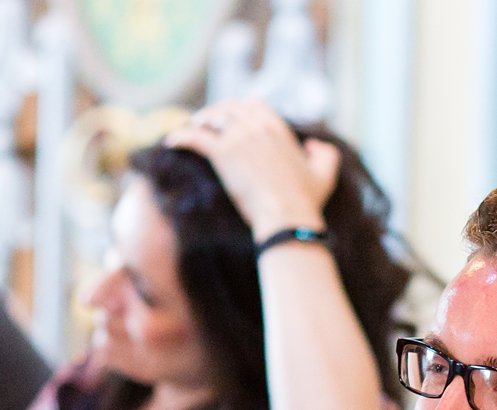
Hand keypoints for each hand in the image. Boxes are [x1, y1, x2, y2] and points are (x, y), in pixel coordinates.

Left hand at [161, 100, 338, 238]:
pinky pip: (195, 138)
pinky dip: (181, 137)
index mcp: (278, 127)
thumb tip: (316, 144)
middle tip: (204, 122)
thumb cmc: (306, 201)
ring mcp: (239, 137)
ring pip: (211, 118)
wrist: (288, 218)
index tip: (229, 118)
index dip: (237, 109)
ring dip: (198, 120)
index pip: (252, 106)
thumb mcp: (324, 174)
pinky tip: (171, 142)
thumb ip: (325, 154)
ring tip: (189, 129)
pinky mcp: (223, 154)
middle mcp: (257, 126)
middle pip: (228, 108)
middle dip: (215, 112)